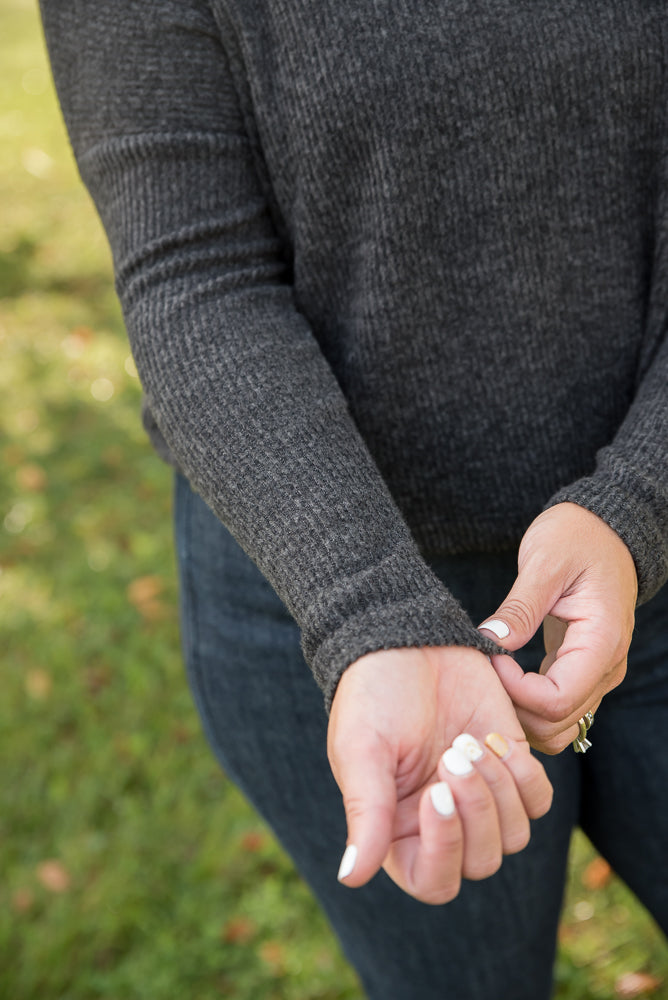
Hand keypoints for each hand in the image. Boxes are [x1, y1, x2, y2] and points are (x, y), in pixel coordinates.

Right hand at [327, 646, 552, 903]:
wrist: (407, 640)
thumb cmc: (372, 695)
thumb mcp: (361, 752)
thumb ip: (366, 816)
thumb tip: (351, 878)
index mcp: (398, 829)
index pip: (434, 881)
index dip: (443, 849)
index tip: (436, 793)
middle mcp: (442, 822)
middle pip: (481, 861)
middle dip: (475, 809)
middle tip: (453, 752)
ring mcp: (480, 795)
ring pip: (515, 835)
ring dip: (498, 789)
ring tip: (469, 740)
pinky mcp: (509, 765)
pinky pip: (538, 799)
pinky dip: (523, 774)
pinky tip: (494, 737)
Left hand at [479, 502, 637, 753]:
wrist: (602, 529)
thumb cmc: (575, 537)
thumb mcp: (544, 562)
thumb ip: (521, 607)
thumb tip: (491, 644)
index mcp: (601, 642)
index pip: (557, 700)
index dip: (516, 691)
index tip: (490, 659)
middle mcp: (605, 667)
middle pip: (557, 723)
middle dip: (513, 708)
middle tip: (481, 673)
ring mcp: (595, 673)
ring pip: (558, 727)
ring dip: (520, 714)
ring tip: (490, 678)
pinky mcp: (580, 670)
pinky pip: (556, 709)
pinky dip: (527, 705)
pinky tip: (502, 676)